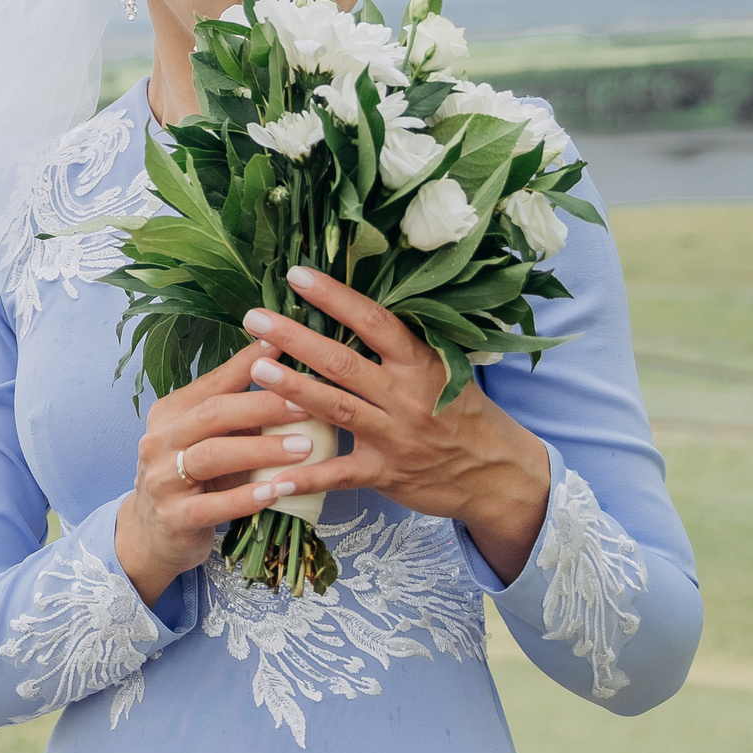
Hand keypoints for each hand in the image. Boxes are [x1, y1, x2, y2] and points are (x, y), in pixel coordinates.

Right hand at [114, 338, 329, 604]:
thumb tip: (290, 375)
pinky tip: (276, 492)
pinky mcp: (174, 518)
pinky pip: (212, 506)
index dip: (249, 365)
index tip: (285, 348)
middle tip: (307, 406)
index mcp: (171, 413)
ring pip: (211, 455)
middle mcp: (160, 440)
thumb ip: (240, 412)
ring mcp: (162, 479)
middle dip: (263, 406)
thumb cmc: (195, 479)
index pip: (213, 383)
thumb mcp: (211, 440)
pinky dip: (246, 498)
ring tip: (303, 448)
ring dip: (261, 450)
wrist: (154, 534)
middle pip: (213, 414)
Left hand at [239, 266, 552, 584]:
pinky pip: (340, 475)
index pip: (375, 322)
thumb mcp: (443, 370)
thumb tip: (349, 305)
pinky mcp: (387, 473)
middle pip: (345, 363)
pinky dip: (306, 476)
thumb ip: (401, 346)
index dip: (335, 297)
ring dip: (294, 390)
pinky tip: (271, 476)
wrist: (499, 475)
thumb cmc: (461, 413)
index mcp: (422, 364)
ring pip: (337, 409)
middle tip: (254, 318)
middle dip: (296, 339)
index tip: (297, 275)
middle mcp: (408, 397)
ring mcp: (396, 437)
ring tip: (256, 369)